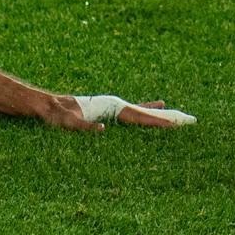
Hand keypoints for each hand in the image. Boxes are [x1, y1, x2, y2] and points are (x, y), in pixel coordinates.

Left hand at [48, 93, 196, 130]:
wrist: (46, 105)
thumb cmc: (55, 115)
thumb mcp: (67, 122)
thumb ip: (83, 125)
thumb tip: (102, 129)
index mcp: (109, 109)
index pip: (138, 116)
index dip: (156, 121)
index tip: (175, 124)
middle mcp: (113, 106)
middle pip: (144, 112)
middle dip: (164, 116)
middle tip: (188, 119)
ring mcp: (110, 108)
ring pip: (139, 111)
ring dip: (156, 113)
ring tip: (173, 112)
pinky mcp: (106, 111)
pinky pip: (129, 114)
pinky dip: (143, 112)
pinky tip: (151, 109)